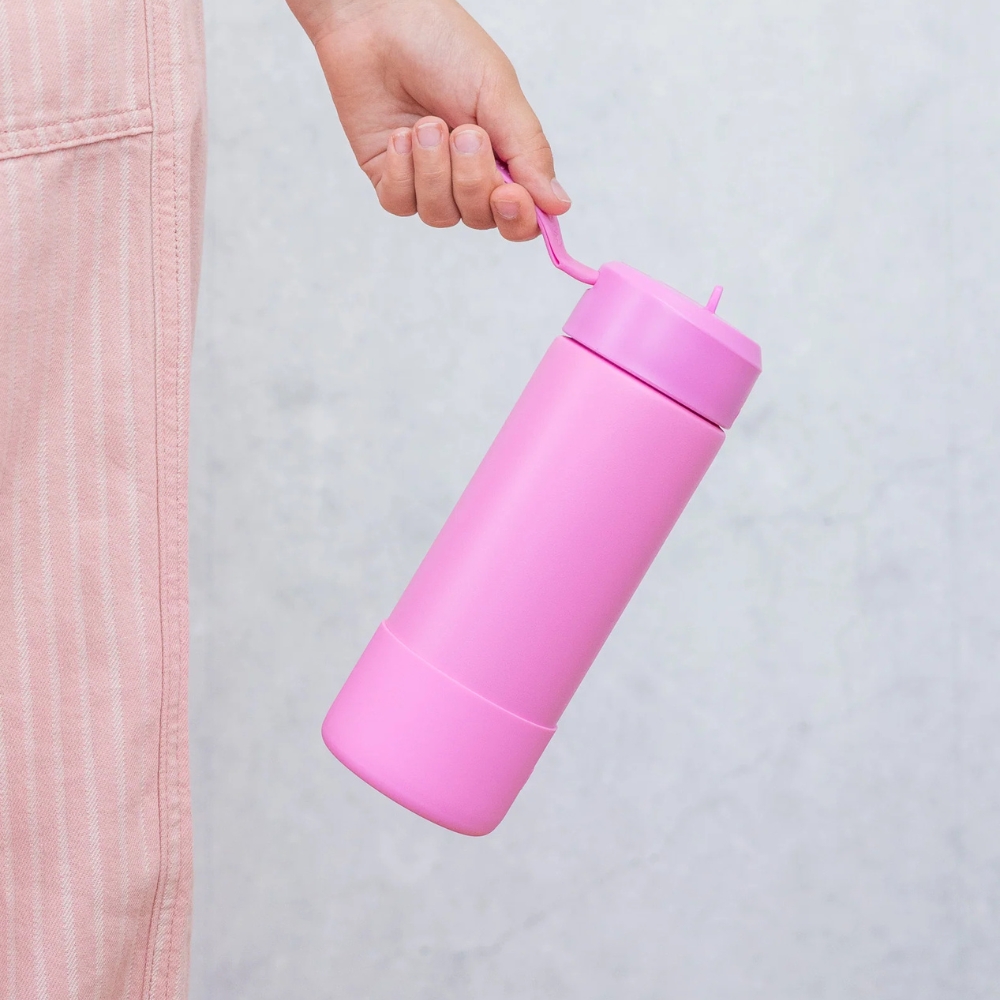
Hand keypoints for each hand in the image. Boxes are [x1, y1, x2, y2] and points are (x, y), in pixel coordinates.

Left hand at [286, 0, 570, 240]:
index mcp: (504, 157)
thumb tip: (558, 205)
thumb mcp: (497, 92)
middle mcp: (466, 175)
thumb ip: (528, 151)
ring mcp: (426, 180)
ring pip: (439, 214)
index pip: (519, 217)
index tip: (510, 195)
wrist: (377, 21)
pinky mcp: (389, 178)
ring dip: (433, 169)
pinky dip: (401, 171)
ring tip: (426, 123)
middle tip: (465, 132)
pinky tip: (400, 135)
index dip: (517, 218)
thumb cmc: (441, 44)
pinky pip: (400, 203)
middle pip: (480, 218)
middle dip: (471, 179)